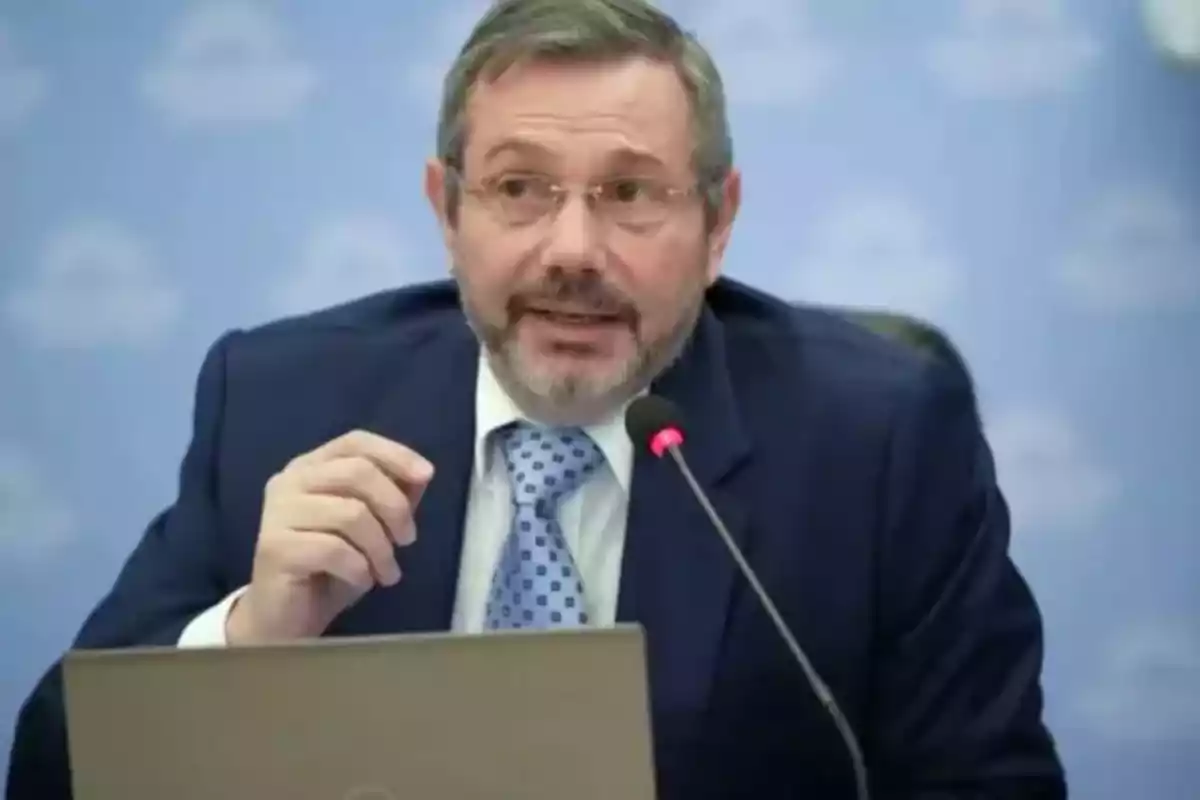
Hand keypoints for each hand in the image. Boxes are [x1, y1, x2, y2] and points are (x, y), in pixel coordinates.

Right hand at [225, 430, 433, 644]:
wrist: (287, 620)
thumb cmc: (331, 569)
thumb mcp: (372, 528)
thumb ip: (393, 497)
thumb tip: (422, 473)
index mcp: (310, 468)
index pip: (355, 442)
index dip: (394, 454)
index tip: (426, 475)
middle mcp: (288, 482)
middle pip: (357, 472)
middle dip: (395, 507)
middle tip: (408, 540)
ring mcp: (277, 513)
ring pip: (351, 513)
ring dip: (381, 548)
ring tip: (387, 572)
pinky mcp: (275, 547)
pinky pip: (334, 549)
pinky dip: (360, 569)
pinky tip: (361, 581)